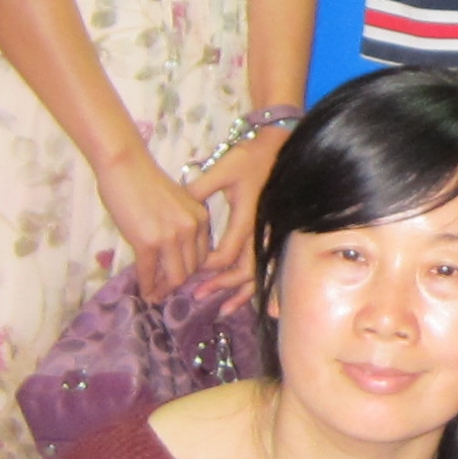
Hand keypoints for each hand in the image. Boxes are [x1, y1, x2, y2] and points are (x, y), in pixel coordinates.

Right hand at [95, 141, 210, 302]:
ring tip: (156, 294)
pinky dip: (147, 285)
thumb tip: (174, 252)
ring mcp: (170, 236)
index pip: (203, 255)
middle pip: (191, 269)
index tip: (179, 276)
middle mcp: (191, 228)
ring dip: (164, 288)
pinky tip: (144, 291)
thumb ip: (181, 226)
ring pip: (175, 276)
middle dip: (178, 282)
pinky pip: (149, 272)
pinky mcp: (147, 242)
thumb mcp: (177, 203)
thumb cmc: (146, 181)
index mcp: (201, 218)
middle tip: (165, 290)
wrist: (125, 166)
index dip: (190, 270)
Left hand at [186, 124, 290, 305]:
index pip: (225, 255)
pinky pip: (263, 266)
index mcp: (246, 220)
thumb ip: (199, 189)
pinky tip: (243, 295)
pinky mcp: (270, 235)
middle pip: (243, 273)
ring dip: (239, 294)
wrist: (280, 149)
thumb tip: (177, 206)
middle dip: (220, 287)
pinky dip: (253, 284)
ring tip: (222, 309)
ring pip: (257, 275)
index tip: (189, 268)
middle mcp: (260, 234)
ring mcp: (268, 236)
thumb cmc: (251, 158)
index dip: (206, 267)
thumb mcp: (223, 169)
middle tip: (197, 296)